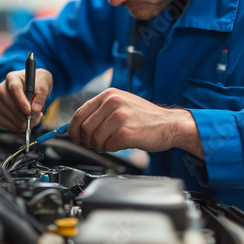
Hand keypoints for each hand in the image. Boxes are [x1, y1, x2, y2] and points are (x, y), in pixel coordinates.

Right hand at [0, 69, 52, 132]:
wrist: (34, 89)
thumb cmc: (37, 83)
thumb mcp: (44, 84)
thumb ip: (41, 95)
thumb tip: (35, 109)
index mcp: (12, 78)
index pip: (14, 88)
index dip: (21, 101)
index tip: (28, 111)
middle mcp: (1, 89)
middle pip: (9, 105)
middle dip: (24, 115)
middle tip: (36, 115)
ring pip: (9, 116)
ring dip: (24, 122)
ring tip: (34, 117)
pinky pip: (7, 125)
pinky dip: (19, 127)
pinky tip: (26, 122)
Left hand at [68, 88, 203, 158]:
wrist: (170, 124)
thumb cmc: (145, 118)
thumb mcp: (121, 105)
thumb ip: (100, 112)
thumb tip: (78, 126)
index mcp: (109, 95)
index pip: (80, 113)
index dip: (73, 129)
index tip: (74, 137)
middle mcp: (113, 102)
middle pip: (84, 128)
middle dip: (87, 140)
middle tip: (95, 144)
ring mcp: (119, 117)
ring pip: (94, 139)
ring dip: (99, 146)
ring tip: (110, 143)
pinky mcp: (125, 132)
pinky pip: (107, 146)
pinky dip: (111, 149)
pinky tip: (121, 144)